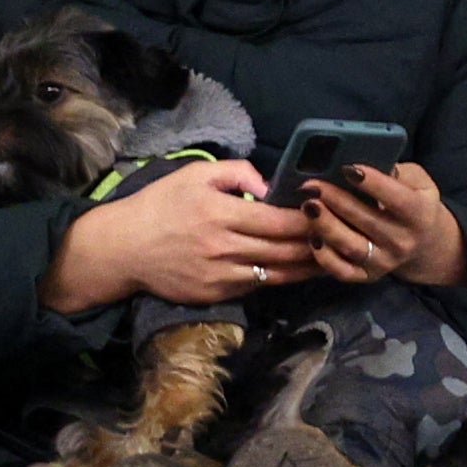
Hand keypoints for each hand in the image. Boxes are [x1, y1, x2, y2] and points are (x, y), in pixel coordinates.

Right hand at [41, 159, 321, 313]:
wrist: (125, 248)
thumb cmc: (162, 204)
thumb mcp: (195, 174)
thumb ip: (237, 172)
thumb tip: (270, 187)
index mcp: (221, 213)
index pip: (278, 221)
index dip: (308, 218)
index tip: (329, 211)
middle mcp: (224, 247)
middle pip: (283, 249)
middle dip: (316, 244)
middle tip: (341, 237)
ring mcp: (220, 275)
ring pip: (276, 273)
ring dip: (307, 268)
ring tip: (332, 258)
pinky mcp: (215, 294)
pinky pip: (256, 286)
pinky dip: (280, 279)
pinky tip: (298, 272)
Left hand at [304, 160, 466, 288]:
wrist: (426, 245)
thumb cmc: (416, 203)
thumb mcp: (419, 182)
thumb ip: (399, 172)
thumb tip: (370, 164)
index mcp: (419, 215)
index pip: (396, 199)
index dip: (372, 183)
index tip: (348, 168)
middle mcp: (403, 242)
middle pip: (367, 221)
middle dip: (337, 201)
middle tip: (312, 185)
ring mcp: (384, 262)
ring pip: (351, 247)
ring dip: (326, 226)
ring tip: (308, 206)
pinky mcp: (368, 276)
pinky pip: (342, 271)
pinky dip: (324, 257)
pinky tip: (312, 236)